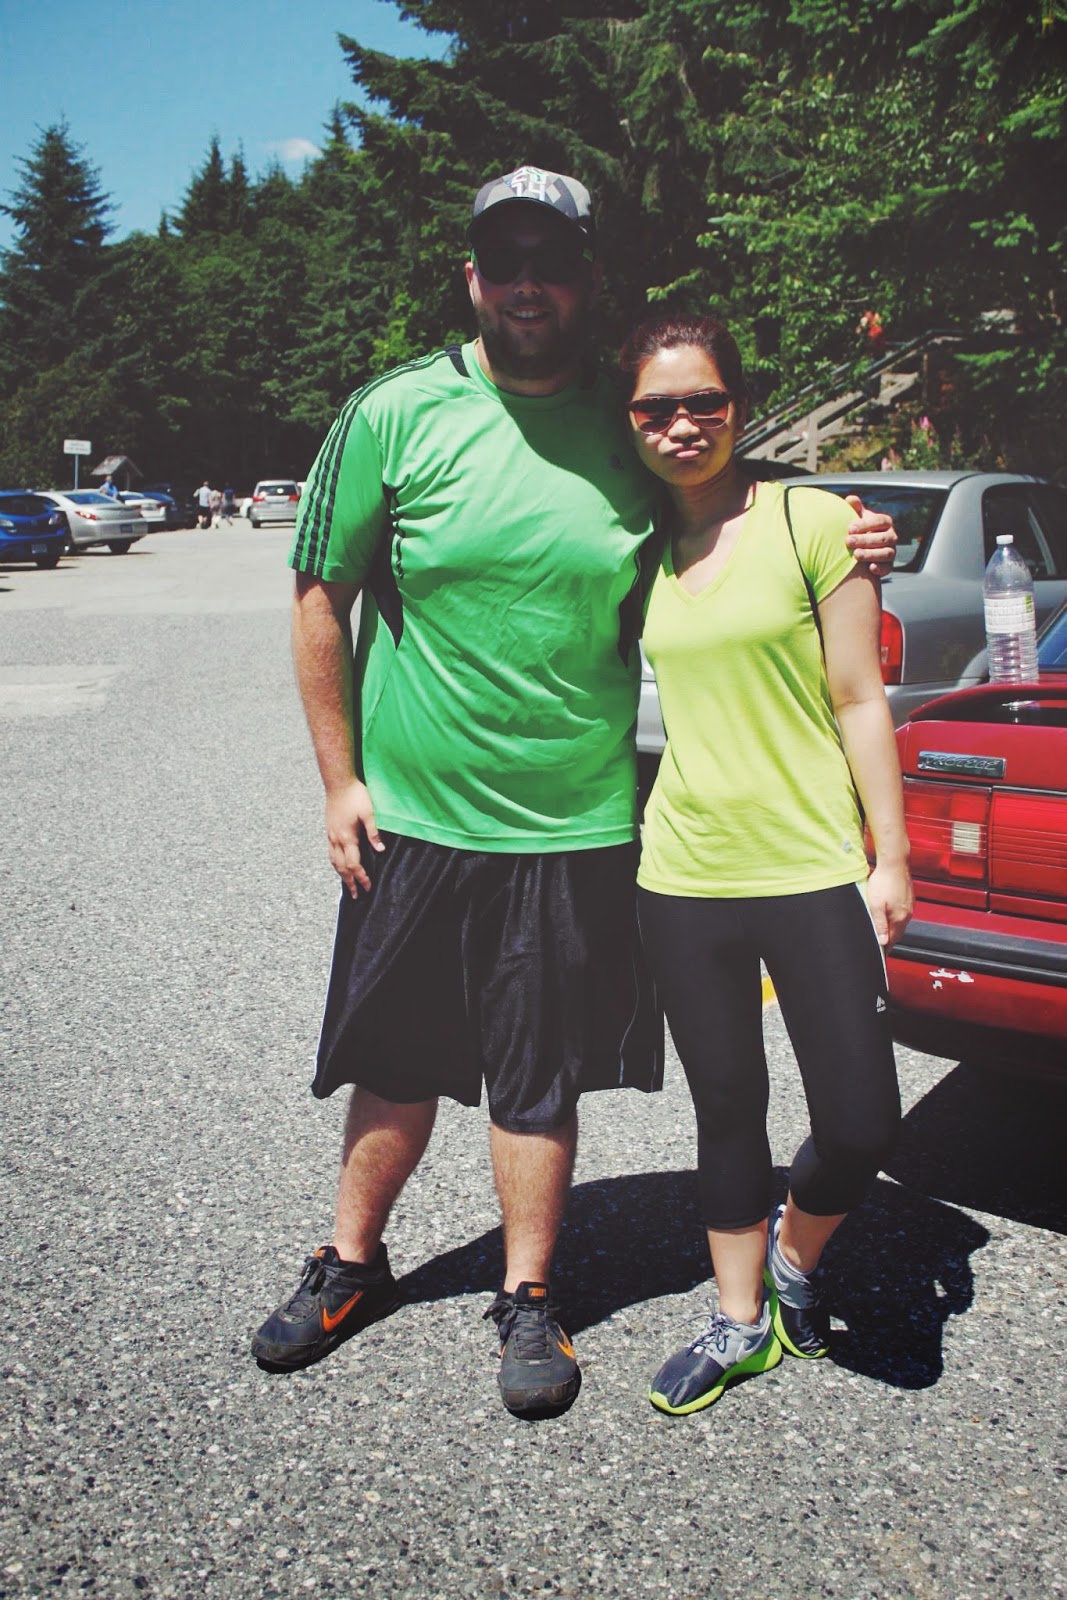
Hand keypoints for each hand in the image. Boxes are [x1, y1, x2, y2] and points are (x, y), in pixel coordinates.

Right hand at [325, 779, 384, 896]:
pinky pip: (331, 852)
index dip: (361, 877)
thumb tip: (380, 849)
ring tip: (347, 885)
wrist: (338, 782)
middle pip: (342, 867)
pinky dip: (335, 863)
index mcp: (347, 837)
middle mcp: (336, 839)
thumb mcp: (369, 812)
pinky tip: (339, 865)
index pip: (354, 864)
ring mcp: (330, 835)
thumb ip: (374, 832)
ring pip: (334, 861)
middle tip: (356, 895)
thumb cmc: (356, 795)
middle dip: (349, 882)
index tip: (368, 887)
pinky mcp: (329, 830)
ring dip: (341, 875)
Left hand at [844, 494, 896, 578]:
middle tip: (848, 541)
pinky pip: (888, 568)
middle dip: (865, 540)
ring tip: (856, 555)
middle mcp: (891, 536)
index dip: (866, 525)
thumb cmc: (858, 529)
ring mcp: (891, 551)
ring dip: (871, 554)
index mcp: (885, 522)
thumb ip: (855, 508)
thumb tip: (850, 499)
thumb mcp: (857, 517)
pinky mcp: (888, 565)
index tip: (850, 528)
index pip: (879, 521)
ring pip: (886, 553)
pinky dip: (880, 568)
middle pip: (883, 538)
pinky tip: (870, 568)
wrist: (860, 548)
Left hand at [866, 861, 912, 949]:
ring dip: (892, 928)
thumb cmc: (883, 881)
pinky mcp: (908, 897)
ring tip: (883, 932)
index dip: (886, 947)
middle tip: (881, 945)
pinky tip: (889, 915)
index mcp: (899, 917)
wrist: (894, 862)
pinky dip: (895, 917)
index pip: (893, 939)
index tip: (881, 954)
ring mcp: (909, 905)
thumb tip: (883, 941)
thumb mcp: (875, 904)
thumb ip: (879, 924)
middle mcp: (907, 913)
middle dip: (889, 939)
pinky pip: (902, 912)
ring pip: (900, 922)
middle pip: (897, 932)